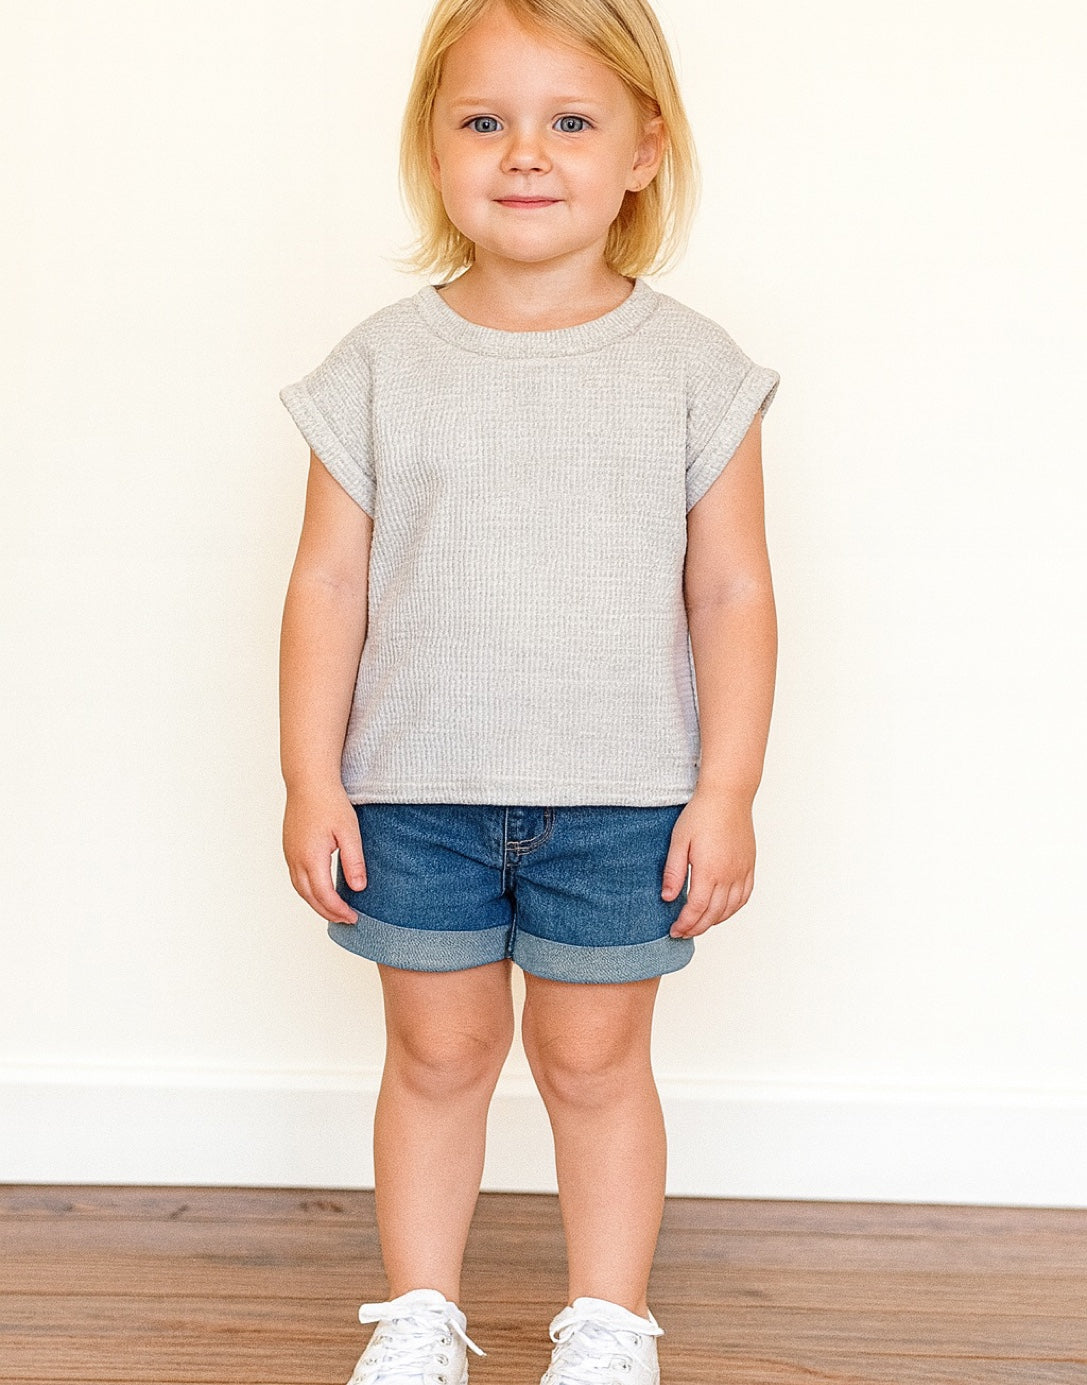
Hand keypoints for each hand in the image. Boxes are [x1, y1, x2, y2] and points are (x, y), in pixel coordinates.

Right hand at [283, 782, 366, 924]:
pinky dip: (309, 891)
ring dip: (316, 903)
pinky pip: (297, 878)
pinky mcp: (289, 848)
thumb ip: (354, 861)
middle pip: (310, 897)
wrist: (308, 782)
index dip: (339, 910)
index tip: (353, 918)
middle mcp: (296, 860)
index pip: (324, 895)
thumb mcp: (349, 832)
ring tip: (334, 910)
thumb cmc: (329, 802)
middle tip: (346, 920)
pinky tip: (320, 890)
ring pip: (301, 889)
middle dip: (328, 912)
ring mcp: (289, 854)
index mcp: (311, 858)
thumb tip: (358, 888)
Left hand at [661, 789, 755, 937]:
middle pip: (714, 914)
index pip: (697, 909)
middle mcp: (729, 875)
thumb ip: (674, 872)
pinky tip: (722, 911)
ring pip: (731, 908)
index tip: (675, 930)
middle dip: (697, 927)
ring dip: (714, 921)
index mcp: (709, 871)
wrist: (728, 796)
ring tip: (699, 925)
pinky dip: (732, 909)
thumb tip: (668, 898)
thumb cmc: (701, 814)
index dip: (685, 924)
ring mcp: (742, 871)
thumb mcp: (679, 841)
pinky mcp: (749, 865)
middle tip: (683, 933)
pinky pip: (744, 896)